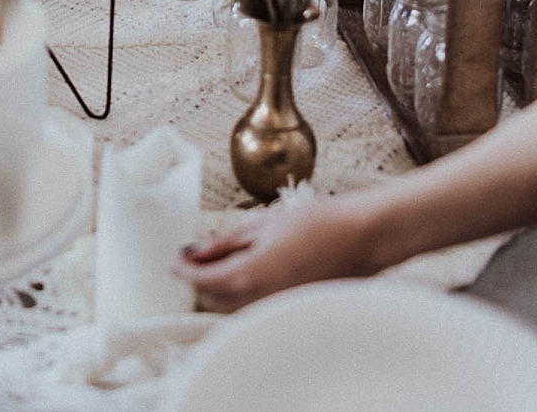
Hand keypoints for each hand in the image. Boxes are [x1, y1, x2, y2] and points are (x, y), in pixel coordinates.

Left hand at [173, 195, 380, 311]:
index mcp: (247, 277)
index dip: (183, 270)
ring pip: (234, 309)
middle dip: (200, 282)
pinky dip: (243, 298)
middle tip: (194, 261)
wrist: (362, 239)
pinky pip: (256, 310)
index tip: (174, 261)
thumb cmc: (314, 225)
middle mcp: (259, 301)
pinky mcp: (292, 311)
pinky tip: (247, 276)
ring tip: (219, 266)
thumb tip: (192, 252)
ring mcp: (278, 310)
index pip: (200, 281)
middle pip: (213, 300)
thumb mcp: (259, 226)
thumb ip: (222, 244)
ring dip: (220, 292)